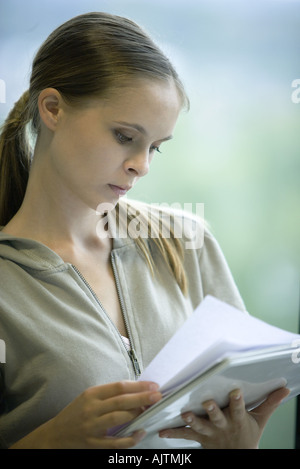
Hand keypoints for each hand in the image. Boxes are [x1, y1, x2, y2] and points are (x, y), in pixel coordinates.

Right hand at [11, 380, 161, 448]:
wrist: (55, 434)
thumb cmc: (76, 412)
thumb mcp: (89, 397)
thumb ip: (109, 395)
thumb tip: (136, 391)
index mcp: (91, 394)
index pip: (118, 387)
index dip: (137, 386)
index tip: (153, 385)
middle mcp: (91, 409)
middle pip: (121, 401)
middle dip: (142, 397)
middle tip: (158, 395)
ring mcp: (92, 427)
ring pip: (119, 418)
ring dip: (136, 414)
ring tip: (149, 410)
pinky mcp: (92, 444)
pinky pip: (115, 443)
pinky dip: (130, 438)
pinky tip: (140, 433)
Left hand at [159, 387, 289, 448]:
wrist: (238, 457)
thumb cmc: (248, 435)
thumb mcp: (260, 420)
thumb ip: (270, 403)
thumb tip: (285, 389)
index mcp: (238, 419)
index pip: (239, 409)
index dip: (238, 400)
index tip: (235, 390)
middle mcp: (223, 426)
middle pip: (217, 418)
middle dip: (213, 410)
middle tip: (207, 402)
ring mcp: (210, 433)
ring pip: (200, 427)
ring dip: (192, 420)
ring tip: (184, 414)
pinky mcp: (200, 438)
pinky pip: (185, 435)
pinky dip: (173, 433)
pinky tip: (162, 430)